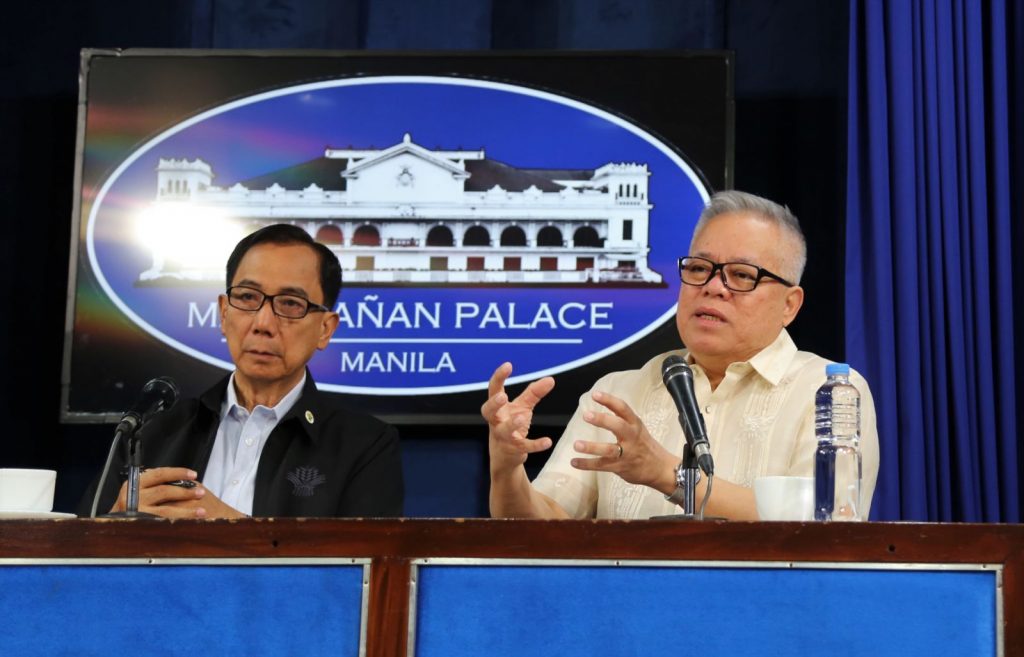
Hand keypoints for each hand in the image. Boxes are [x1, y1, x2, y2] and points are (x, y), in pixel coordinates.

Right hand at [110, 467, 244, 518]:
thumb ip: (152, 485)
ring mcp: (135, 514)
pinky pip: (162, 525)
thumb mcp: (136, 491)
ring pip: (165, 511)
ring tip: (202, 511)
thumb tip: (182, 481)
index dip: (178, 473)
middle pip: (164, 491)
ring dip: (186, 511)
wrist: (107, 528)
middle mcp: (132, 497)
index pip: (159, 474)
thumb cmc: (127, 507)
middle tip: (201, 493)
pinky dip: (177, 524)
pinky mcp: (139, 527)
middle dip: (186, 492)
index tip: (193, 475)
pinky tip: (189, 525)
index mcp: (133, 484)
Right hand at [481, 362, 555, 473]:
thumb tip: (550, 379)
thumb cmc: (511, 425)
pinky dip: (535, 445)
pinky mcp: (514, 449)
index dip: (499, 377)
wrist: (506, 456)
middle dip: (494, 404)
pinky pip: (523, 447)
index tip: (508, 365)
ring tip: (522, 417)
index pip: (493, 389)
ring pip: (503, 431)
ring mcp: (503, 436)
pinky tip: (547, 442)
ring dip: (512, 424)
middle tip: (502, 396)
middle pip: (488, 411)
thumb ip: (534, 393)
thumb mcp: (522, 407)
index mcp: (498, 407)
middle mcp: (496, 421)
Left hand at [570, 390, 676, 492]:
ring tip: (576, 444)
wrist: (660, 469)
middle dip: (602, 420)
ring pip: (608, 449)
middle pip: (617, 426)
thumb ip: (621, 419)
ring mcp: (626, 453)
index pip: (622, 408)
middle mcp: (631, 437)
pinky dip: (586, 464)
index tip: (595, 394)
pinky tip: (574, 462)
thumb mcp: (637, 428)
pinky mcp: (620, 467)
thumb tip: (601, 404)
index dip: (609, 400)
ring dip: (591, 447)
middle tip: (586, 415)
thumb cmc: (644, 445)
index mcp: (634, 424)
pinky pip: (601, 466)